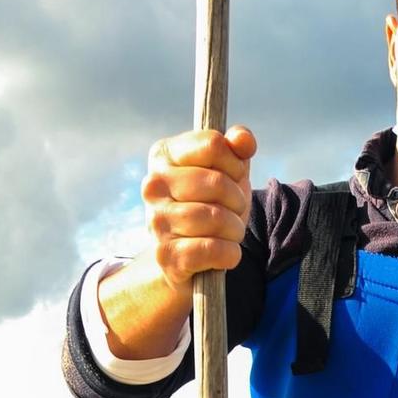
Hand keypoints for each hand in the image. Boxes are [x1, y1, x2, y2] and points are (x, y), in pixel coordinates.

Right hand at [142, 124, 257, 296]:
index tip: (232, 178)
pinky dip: (229, 253)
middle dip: (237, 200)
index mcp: (163, 154)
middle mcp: (153, 185)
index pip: (213, 145)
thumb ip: (237, 147)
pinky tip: (226, 253)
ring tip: (229, 233)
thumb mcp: (227, 171)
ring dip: (235, 229)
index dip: (235, 164)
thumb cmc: (209, 205)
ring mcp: (156, 221)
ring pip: (216, 218)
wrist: (187, 257)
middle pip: (217, 182)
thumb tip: (244, 140)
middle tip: (233, 211)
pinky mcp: (165, 255)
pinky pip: (212, 249)